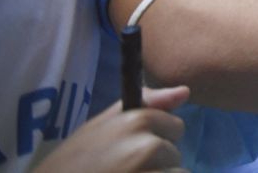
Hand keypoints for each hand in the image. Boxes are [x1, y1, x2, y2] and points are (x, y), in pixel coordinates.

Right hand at [33, 86, 188, 172]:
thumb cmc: (71, 163)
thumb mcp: (100, 127)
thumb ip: (146, 105)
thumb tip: (185, 91)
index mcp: (137, 120)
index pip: (175, 127)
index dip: (155, 140)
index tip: (130, 152)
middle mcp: (148, 146)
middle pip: (175, 154)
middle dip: (157, 164)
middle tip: (124, 170)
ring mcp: (149, 172)